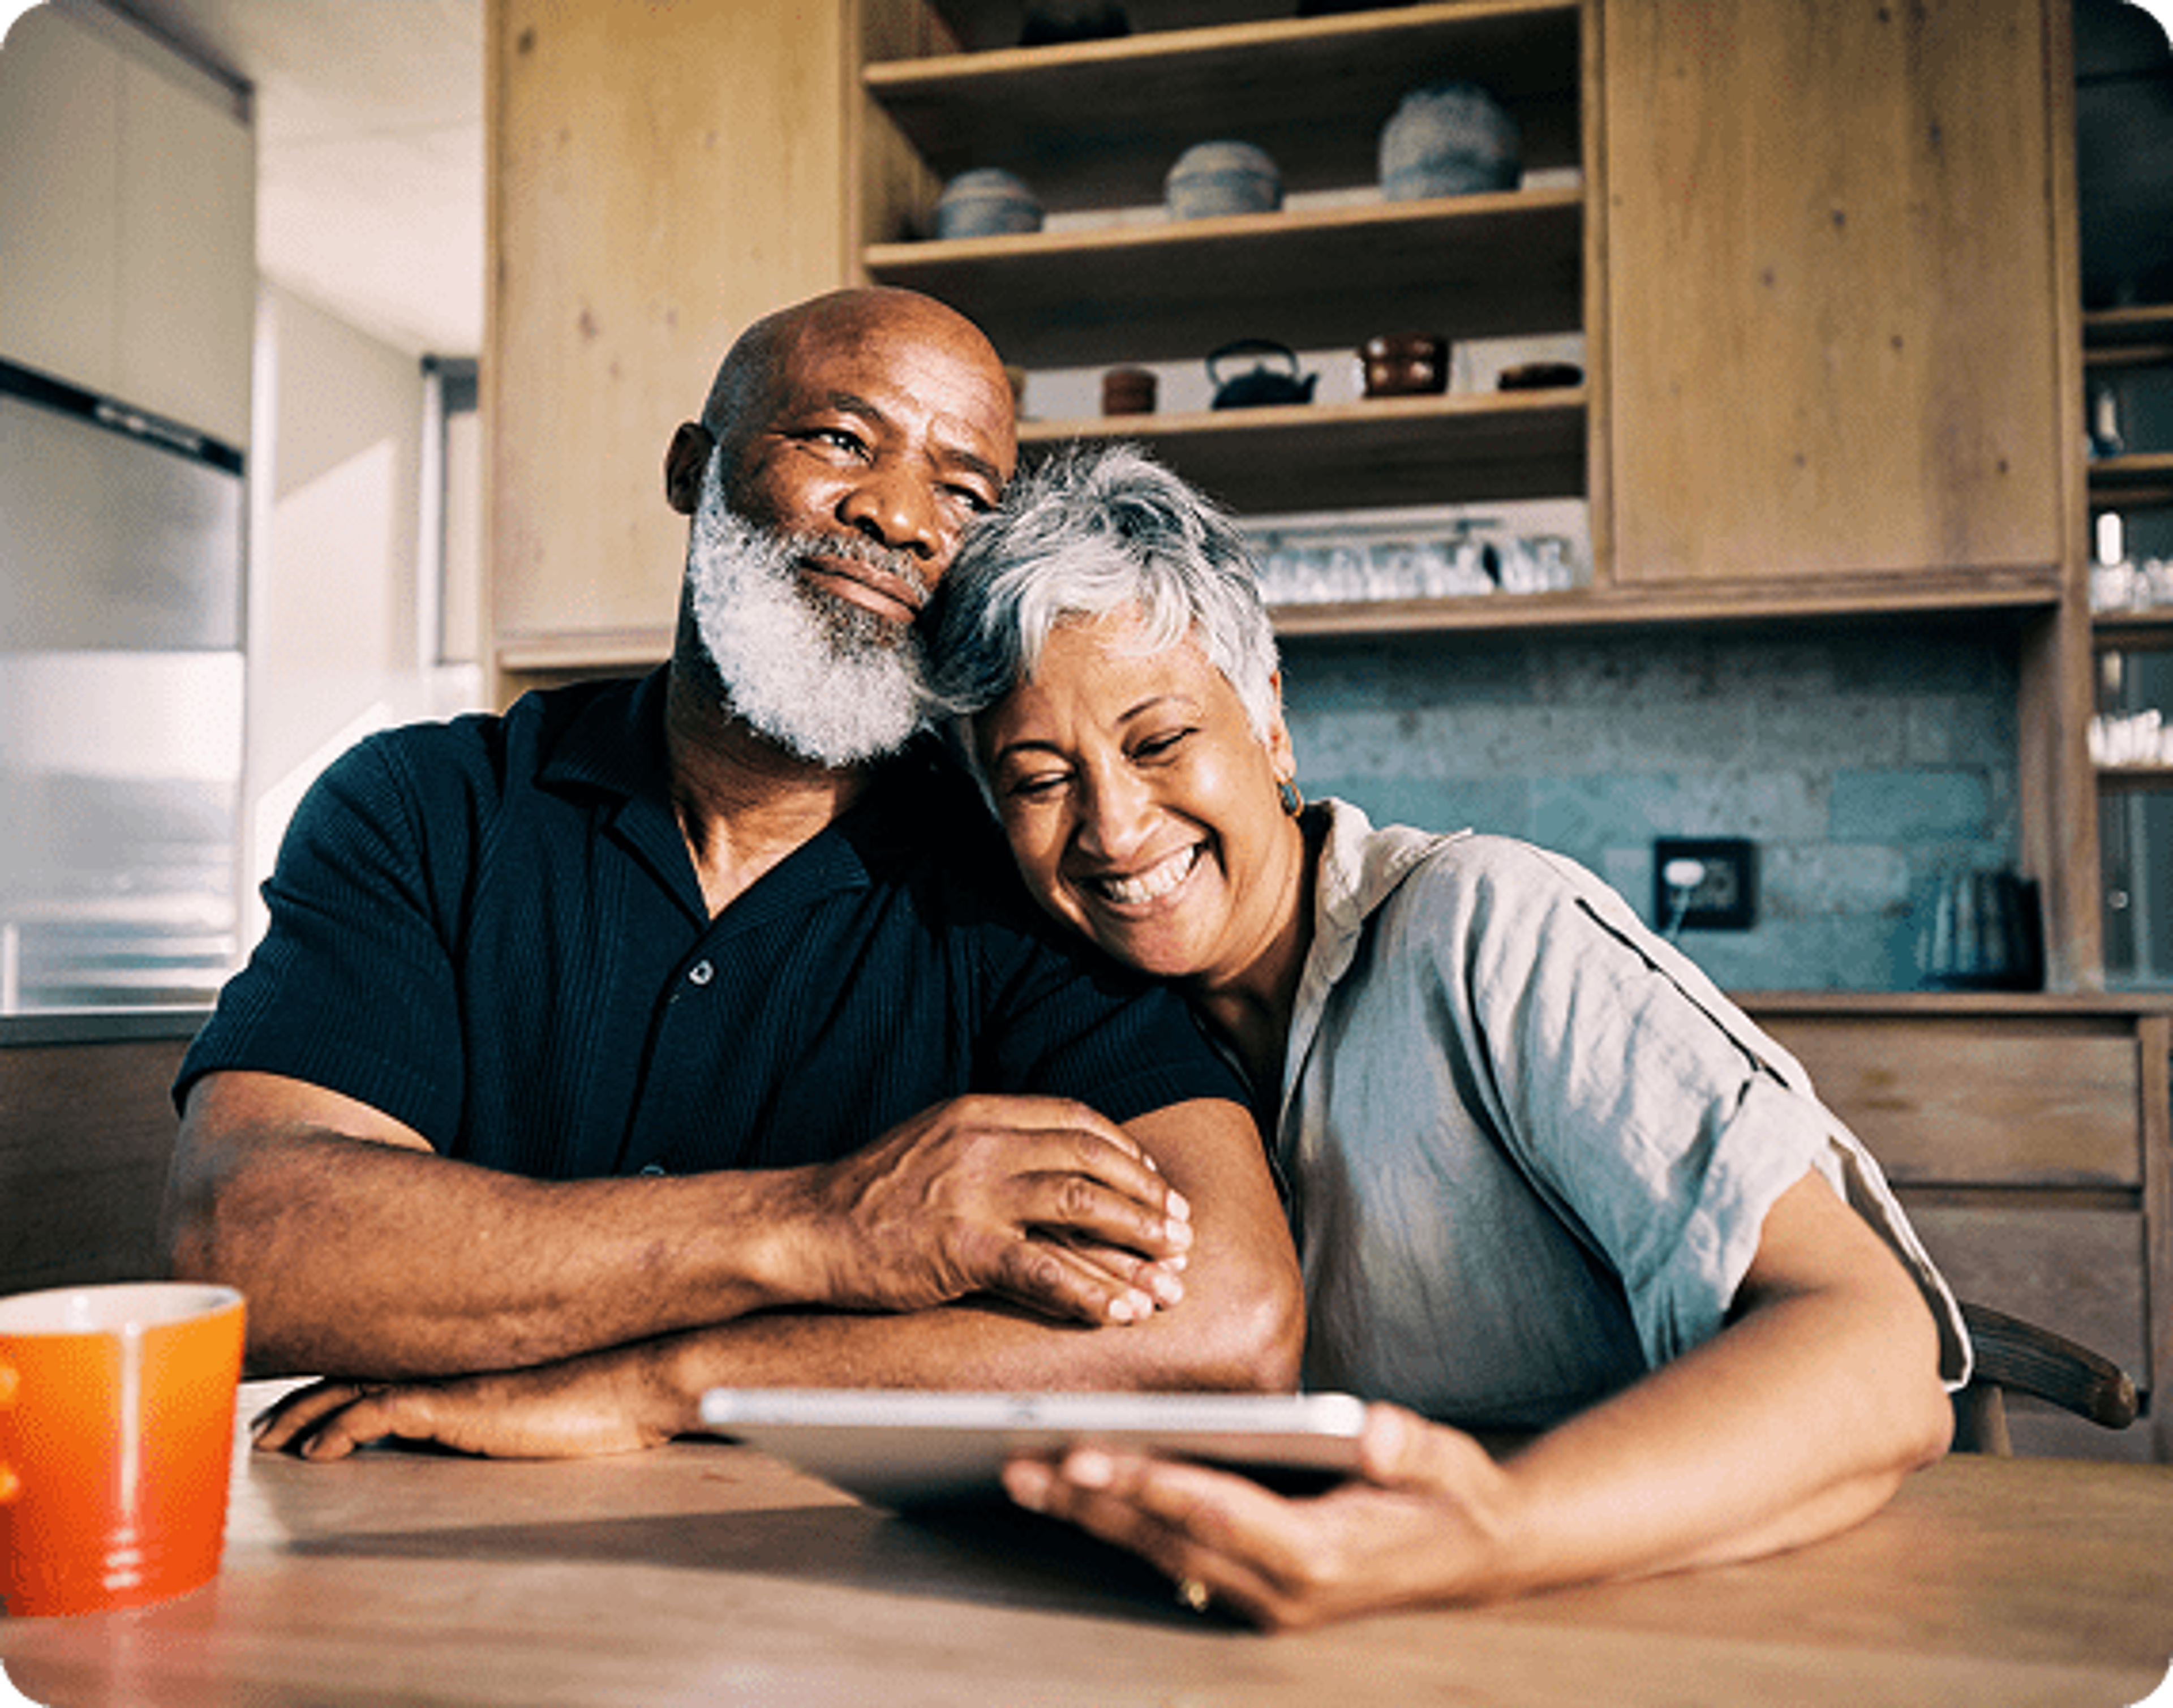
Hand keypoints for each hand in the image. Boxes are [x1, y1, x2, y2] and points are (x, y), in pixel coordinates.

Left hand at [250, 1346, 685, 1461]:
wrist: (637, 1378)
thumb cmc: (607, 1387)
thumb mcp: (543, 1394)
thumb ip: (506, 1397)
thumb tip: (492, 1413)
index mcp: (464, 1358)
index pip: (383, 1362)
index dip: (335, 1382)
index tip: (301, 1408)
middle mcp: (448, 1360)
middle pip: (352, 1372)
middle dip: (301, 1401)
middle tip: (265, 1427)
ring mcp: (447, 1378)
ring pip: (350, 1390)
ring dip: (303, 1417)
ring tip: (270, 1442)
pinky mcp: (453, 1403)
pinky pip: (375, 1415)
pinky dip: (337, 1432)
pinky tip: (316, 1452)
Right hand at [796, 1095, 1194, 1326]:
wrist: (805, 1226)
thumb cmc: (870, 1195)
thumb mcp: (936, 1143)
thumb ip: (993, 1146)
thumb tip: (1058, 1170)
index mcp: (980, 1111)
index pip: (1076, 1120)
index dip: (1125, 1153)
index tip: (1154, 1182)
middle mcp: (983, 1141)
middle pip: (1091, 1160)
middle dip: (1146, 1198)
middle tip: (1181, 1231)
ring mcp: (973, 1192)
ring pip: (1082, 1206)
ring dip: (1135, 1241)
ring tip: (1170, 1273)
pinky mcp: (961, 1246)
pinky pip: (1044, 1268)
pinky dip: (1090, 1292)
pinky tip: (1118, 1312)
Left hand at [1002, 1405, 1520, 1629]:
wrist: (1479, 1555)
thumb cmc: (1456, 1498)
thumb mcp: (1448, 1464)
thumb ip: (1409, 1447)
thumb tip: (1374, 1430)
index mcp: (1323, 1556)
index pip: (1218, 1514)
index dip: (1150, 1484)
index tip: (1088, 1456)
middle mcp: (1283, 1590)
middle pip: (1168, 1540)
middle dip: (1090, 1503)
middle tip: (1020, 1464)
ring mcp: (1265, 1599)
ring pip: (1159, 1553)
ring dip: (1091, 1516)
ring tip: (1023, 1476)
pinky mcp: (1254, 1589)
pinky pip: (1174, 1557)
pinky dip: (1122, 1526)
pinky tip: (1077, 1496)